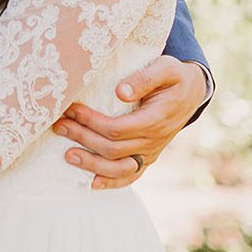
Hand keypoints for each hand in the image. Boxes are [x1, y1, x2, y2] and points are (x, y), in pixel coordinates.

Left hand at [52, 56, 206, 189]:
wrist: (192, 93)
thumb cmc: (174, 77)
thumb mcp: (166, 68)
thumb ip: (145, 78)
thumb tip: (120, 91)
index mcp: (155, 119)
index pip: (117, 128)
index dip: (92, 121)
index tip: (71, 109)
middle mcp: (153, 140)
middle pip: (112, 148)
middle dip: (83, 137)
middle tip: (59, 126)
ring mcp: (151, 152)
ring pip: (119, 168)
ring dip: (91, 164)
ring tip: (67, 155)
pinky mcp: (148, 157)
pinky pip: (131, 175)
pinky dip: (112, 182)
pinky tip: (92, 184)